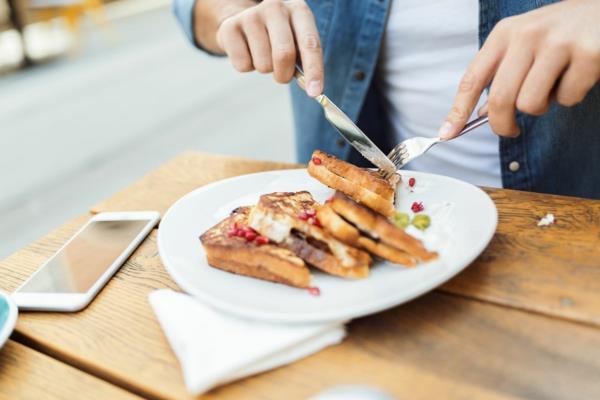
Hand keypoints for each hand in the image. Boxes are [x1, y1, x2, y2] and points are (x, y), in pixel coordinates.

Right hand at [215, 0, 323, 95]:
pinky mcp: (230, 27)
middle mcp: (275, 7)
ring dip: (265, 69)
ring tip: (263, 55)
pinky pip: (243, 65)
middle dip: (284, 75)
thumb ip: (305, 62)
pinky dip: (247, 67)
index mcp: (298, 10)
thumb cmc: (279, 37)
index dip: (314, 70)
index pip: (310, 43)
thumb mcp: (297, 41)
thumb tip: (313, 89)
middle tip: (283, 76)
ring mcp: (250, 15)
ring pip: (263, 64)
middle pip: (284, 54)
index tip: (315, 93)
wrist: (245, 20)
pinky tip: (247, 51)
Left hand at [439, 0, 599, 138]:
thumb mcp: (522, 45)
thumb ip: (501, 75)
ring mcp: (558, 43)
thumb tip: (481, 113)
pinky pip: (567, 99)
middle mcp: (527, 35)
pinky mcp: (588, 54)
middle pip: (500, 99)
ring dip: (542, 107)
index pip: (472, 79)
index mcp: (504, 34)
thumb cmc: (558, 33)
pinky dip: (571, 96)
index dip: (458, 111)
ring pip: (531, 104)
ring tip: (552, 87)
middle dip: (501, 125)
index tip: (447, 134)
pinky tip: (578, 75)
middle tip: (510, 131)